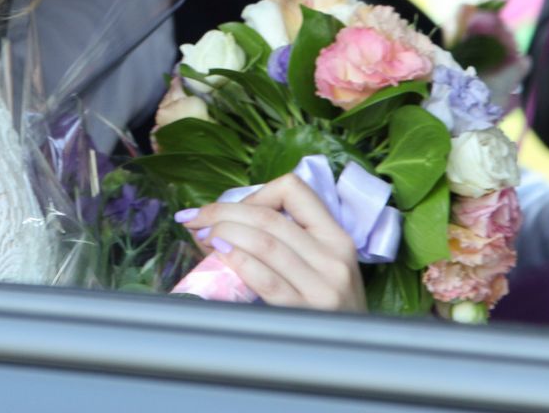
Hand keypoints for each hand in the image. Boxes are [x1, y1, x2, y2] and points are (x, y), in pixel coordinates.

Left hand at [189, 174, 366, 311]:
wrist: (353, 357)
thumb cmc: (328, 309)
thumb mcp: (322, 267)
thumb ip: (286, 240)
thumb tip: (221, 220)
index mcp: (336, 238)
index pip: (293, 190)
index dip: (254, 193)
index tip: (232, 209)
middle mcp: (334, 258)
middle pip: (268, 217)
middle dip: (222, 213)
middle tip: (195, 220)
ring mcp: (323, 287)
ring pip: (263, 242)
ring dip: (222, 234)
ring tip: (202, 238)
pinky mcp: (306, 313)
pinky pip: (265, 279)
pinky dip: (236, 261)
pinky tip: (219, 257)